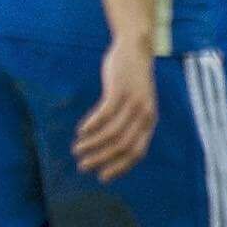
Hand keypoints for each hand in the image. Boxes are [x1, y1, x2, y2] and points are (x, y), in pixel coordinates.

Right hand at [74, 35, 156, 181]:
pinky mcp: (119, 90)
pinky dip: (91, 125)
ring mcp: (133, 103)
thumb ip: (130, 121)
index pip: (137, 152)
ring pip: (111, 132)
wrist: (136, 49)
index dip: (119, 167)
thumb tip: (113, 143)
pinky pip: (104, 114)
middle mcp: (144, 115)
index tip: (102, 177)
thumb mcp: (137, 102)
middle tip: (83, 166)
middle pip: (122, 146)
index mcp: (149, 122)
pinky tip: (80, 131)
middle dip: (102, 159)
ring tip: (77, 149)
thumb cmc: (132, 78)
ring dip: (92, 144)